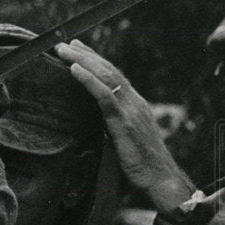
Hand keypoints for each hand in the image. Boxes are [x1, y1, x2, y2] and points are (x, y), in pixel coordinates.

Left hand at [55, 39, 195, 213]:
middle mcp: (134, 103)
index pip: (114, 78)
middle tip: (66, 43)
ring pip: (106, 77)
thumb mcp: (124, 144)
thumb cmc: (142, 169)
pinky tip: (74, 69)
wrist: (160, 181)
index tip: (79, 51)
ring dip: (83, 61)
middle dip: (86, 55)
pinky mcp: (124, 122)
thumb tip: (96, 130)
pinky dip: (88, 80)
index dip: (96, 62)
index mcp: (135, 106)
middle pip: (108, 71)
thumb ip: (112, 131)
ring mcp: (131, 110)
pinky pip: (104, 96)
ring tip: (64, 49)